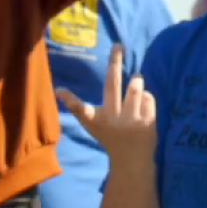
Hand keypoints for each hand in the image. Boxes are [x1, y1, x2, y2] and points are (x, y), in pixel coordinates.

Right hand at [57, 45, 156, 162]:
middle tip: (118, 45)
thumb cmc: (110, 138)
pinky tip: (143, 105)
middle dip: (114, 63)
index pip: (81, 109)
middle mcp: (112, 119)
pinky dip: (146, 97)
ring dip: (136, 81)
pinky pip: (148, 97)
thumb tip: (58, 90)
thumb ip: (81, 109)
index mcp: (96, 120)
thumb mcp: (93, 125)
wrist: (132, 162)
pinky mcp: (148, 122)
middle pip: (112, 85)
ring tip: (135, 81)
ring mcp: (131, 121)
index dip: (70, 100)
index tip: (60, 89)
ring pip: (135, 87)